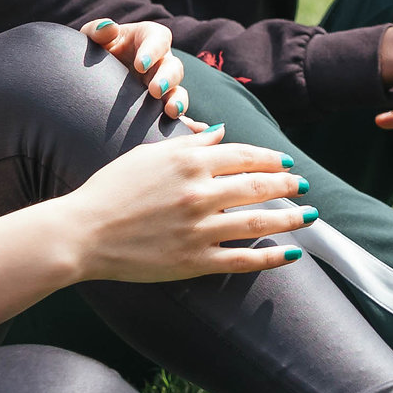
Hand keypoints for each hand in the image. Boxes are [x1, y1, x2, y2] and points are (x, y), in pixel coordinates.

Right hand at [51, 125, 307, 282]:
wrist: (82, 233)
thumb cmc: (110, 190)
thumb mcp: (147, 154)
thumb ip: (187, 142)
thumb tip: (220, 131)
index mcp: (188, 163)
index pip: (243, 156)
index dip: (270, 159)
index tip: (286, 163)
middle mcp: (199, 193)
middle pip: (258, 187)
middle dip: (287, 186)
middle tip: (304, 187)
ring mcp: (199, 229)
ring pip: (258, 223)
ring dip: (290, 219)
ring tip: (310, 216)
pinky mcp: (194, 260)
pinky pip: (242, 260)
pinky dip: (270, 258)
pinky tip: (290, 254)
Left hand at [80, 17, 198, 124]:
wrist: (89, 81)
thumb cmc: (94, 53)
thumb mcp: (90, 39)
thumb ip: (96, 30)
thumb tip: (110, 28)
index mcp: (146, 39)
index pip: (159, 38)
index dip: (153, 51)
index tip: (139, 64)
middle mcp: (159, 62)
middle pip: (173, 67)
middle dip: (167, 78)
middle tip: (154, 90)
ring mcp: (163, 86)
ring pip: (178, 91)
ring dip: (178, 100)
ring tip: (171, 111)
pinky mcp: (161, 108)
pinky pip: (177, 117)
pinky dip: (185, 124)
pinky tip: (188, 132)